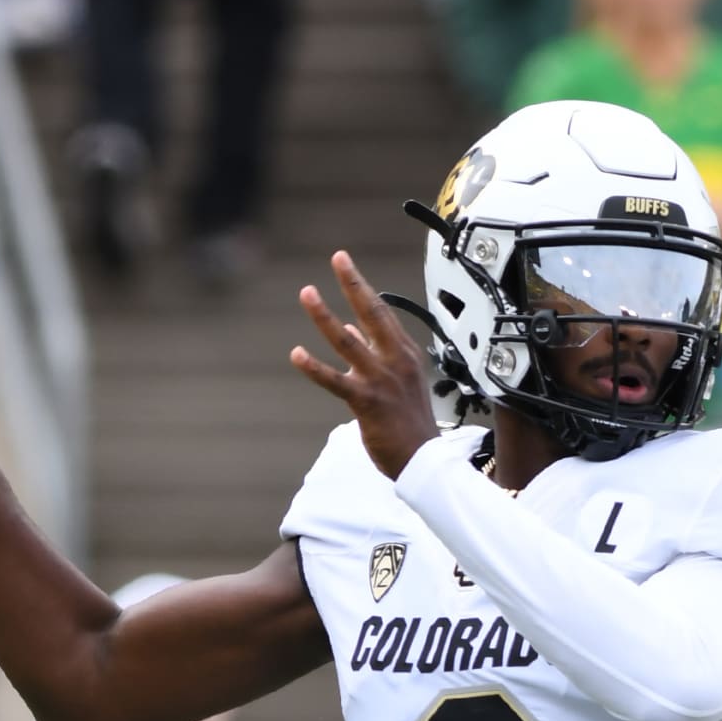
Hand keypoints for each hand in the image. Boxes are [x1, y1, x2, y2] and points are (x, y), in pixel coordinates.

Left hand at [292, 251, 440, 480]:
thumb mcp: (402, 383)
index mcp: (405, 355)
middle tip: (338, 258)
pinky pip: (335, 381)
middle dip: (353, 284)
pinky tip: (297, 354)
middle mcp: (395, 361)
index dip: (362, 287)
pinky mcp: (367, 402)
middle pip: (372, 314)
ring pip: (348, 341)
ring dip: (325, 316)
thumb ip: (378, 355)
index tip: (345, 265)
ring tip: (308, 293)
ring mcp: (381, 380)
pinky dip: (314, 368)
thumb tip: (355, 332)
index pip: (382, 314)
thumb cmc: (412, 427)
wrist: (424, 461)